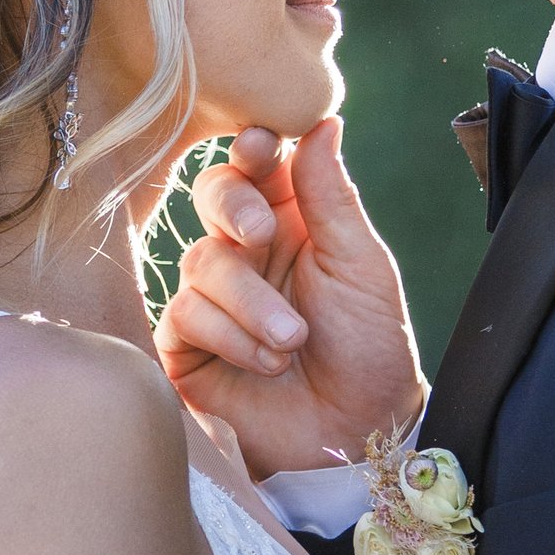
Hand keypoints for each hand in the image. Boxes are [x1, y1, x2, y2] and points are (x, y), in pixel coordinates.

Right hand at [156, 118, 423, 482]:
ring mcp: (212, 299)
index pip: (256, 165)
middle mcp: (246, 252)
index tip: (260, 143)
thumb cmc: (370, 348)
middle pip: (211, 195)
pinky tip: (267, 362)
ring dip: (250, 301)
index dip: (251, 148)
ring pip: (200, 261)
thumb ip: (331, 195)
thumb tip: (322, 119)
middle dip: (234, 207)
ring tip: (293, 339)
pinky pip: (184, 315)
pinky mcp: (187, 346)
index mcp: (292, 220)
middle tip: (264, 233)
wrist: (357, 434)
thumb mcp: (360, 265)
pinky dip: (230, 336)